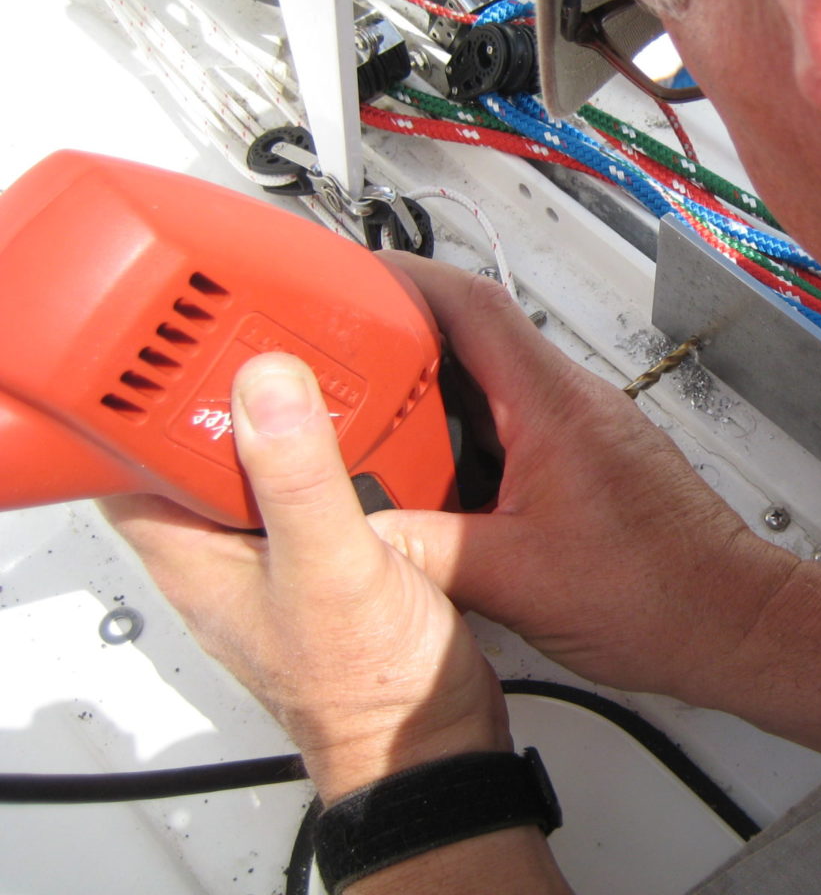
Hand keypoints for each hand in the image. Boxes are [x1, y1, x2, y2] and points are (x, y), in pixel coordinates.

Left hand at [104, 353, 507, 802]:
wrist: (433, 738)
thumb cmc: (365, 689)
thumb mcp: (331, 571)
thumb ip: (299, 480)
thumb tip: (269, 387)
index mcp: (195, 554)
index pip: (130, 458)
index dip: (147, 396)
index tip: (193, 344)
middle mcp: (229, 548)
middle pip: (202, 444)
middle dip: (231, 388)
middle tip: (268, 338)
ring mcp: (282, 549)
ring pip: (270, 456)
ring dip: (295, 413)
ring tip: (323, 371)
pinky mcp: (334, 549)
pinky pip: (325, 477)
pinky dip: (345, 444)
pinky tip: (375, 425)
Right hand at [370, 253, 800, 698]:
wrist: (733, 622)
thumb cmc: (661, 594)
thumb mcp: (515, 578)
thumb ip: (424, 553)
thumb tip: (355, 537)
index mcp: (555, 407)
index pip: (471, 305)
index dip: (402, 283)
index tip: (346, 283)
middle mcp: (573, 405)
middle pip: (474, 342)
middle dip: (401, 349)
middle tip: (339, 370)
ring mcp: (583, 433)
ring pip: (491, 391)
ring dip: (433, 406)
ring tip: (371, 431)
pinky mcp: (587, 466)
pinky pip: (512, 433)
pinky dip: (466, 447)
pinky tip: (434, 487)